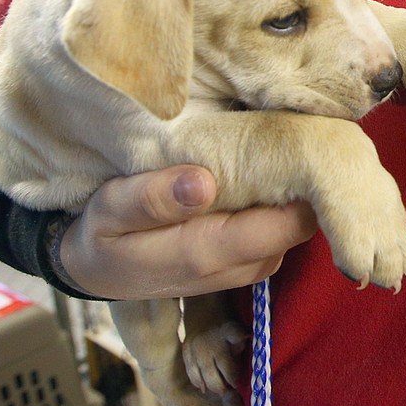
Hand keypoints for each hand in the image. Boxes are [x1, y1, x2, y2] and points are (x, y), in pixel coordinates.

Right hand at [59, 165, 317, 299]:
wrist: (99, 270)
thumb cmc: (104, 232)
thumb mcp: (109, 211)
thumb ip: (151, 198)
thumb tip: (203, 182)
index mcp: (207, 253)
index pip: (289, 222)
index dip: (307, 184)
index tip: (306, 142)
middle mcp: (238, 267)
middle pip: (301, 223)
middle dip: (303, 182)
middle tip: (293, 135)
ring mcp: (248, 268)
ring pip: (294, 226)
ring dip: (290, 191)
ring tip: (276, 148)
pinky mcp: (250, 262)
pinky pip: (280, 229)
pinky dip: (278, 203)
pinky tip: (262, 173)